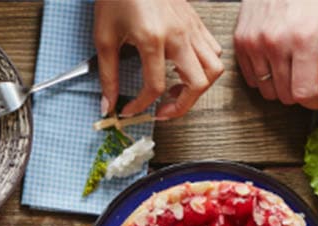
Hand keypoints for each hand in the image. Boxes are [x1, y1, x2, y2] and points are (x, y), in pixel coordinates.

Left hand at [92, 0, 222, 119]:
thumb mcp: (104, 38)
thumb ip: (107, 75)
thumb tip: (107, 104)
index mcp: (153, 39)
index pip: (155, 86)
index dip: (141, 106)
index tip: (130, 110)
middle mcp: (178, 34)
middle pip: (198, 84)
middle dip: (181, 106)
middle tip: (162, 111)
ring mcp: (192, 28)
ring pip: (214, 68)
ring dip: (198, 88)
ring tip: (176, 91)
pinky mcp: (196, 22)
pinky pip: (213, 50)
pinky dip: (204, 67)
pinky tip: (183, 69)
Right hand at [234, 0, 317, 108]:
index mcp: (304, 39)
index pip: (304, 94)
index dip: (316, 99)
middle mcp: (275, 43)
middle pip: (285, 96)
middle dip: (300, 91)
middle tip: (309, 72)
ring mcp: (254, 43)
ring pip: (267, 90)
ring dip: (281, 84)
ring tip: (293, 63)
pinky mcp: (241, 42)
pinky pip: (251, 79)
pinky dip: (265, 75)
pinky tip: (276, 58)